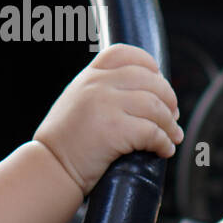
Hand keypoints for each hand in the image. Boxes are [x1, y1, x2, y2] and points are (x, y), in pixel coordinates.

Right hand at [34, 43, 182, 195]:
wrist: (50, 168)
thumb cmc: (65, 142)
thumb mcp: (76, 101)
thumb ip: (101, 89)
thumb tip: (145, 92)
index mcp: (88, 76)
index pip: (126, 54)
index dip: (150, 65)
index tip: (159, 83)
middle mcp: (96, 85)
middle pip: (150, 80)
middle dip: (168, 99)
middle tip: (173, 116)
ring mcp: (104, 105)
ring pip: (155, 106)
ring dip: (169, 124)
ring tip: (172, 136)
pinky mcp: (113, 130)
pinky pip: (152, 132)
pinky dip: (164, 142)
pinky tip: (163, 150)